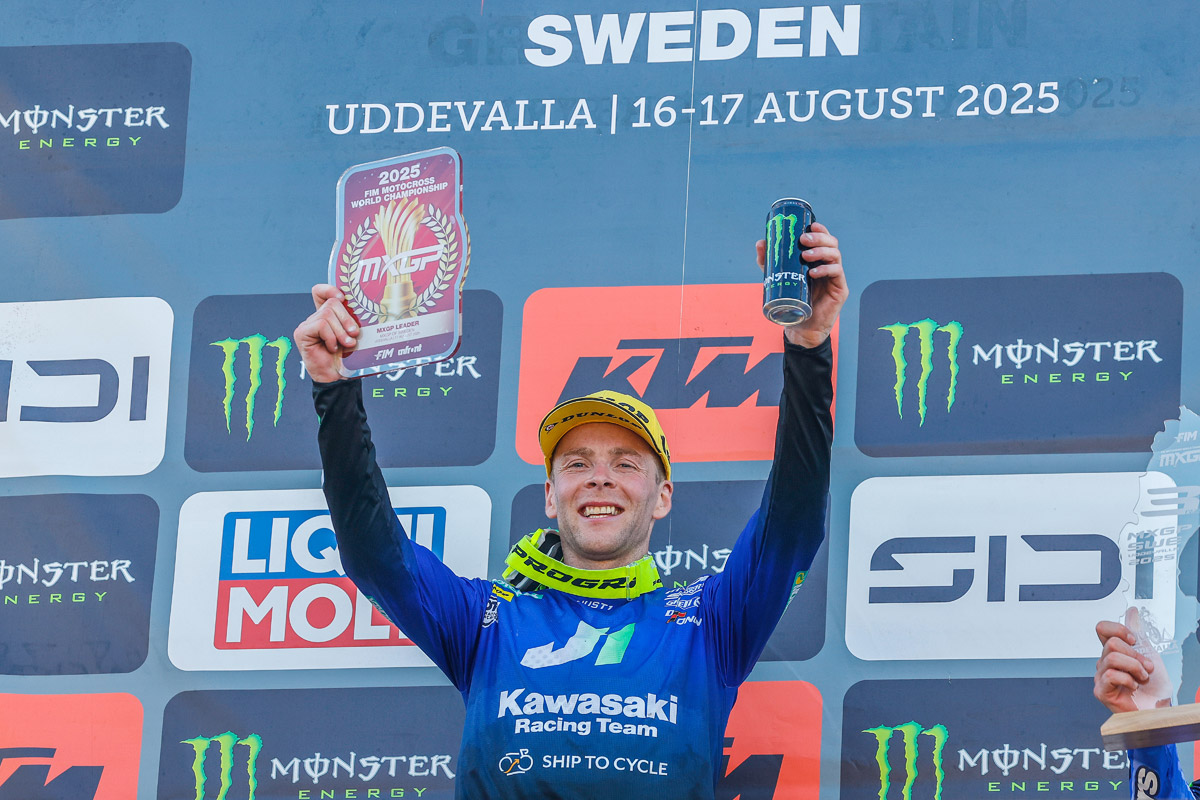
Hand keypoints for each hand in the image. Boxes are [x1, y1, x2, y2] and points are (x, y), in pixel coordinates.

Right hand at [294, 284, 358, 382]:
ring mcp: (307, 325)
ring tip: (345, 344)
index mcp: (327, 317)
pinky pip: (321, 324)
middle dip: (346, 318)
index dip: (329, 289)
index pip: (320, 292)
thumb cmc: (347, 358)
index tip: (342, 297)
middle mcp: (315, 318)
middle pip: (331, 303)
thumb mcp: (353, 335)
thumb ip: (353, 322)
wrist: (337, 378)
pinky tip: (332, 348)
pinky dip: (331, 337)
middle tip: (354, 334)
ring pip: (327, 314)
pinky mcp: (302, 333)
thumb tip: (367, 309)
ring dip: (341, 331)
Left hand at [756, 221, 847, 347]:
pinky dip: (826, 269)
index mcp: (818, 260)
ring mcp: (836, 277)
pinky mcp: (840, 289)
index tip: (809, 225)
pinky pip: (837, 273)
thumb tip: (761, 243)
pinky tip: (813, 272)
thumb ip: (769, 262)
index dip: (820, 230)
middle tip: (803, 240)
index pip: (824, 239)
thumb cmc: (792, 301)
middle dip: (819, 238)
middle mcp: (829, 265)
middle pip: (832, 243)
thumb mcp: (777, 278)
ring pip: (836, 255)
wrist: (800, 327)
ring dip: (821, 251)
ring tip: (806, 255)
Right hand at [1094, 608, 1170, 713]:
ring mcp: (1100, 676)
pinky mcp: (1101, 691)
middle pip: (1111, 643)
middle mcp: (1104, 662)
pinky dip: (1128, 680)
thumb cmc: (1153, 686)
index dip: (1119, 630)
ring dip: (1135, 668)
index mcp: (1112, 652)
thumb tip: (1131, 611)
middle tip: (1146, 668)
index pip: (1102, 629)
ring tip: (1142, 678)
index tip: (1134, 640)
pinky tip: (1133, 686)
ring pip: (1112, 658)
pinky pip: (1111, 675)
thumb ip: (1136, 632)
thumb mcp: (1147, 653)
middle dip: (1135, 655)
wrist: (1159, 707)